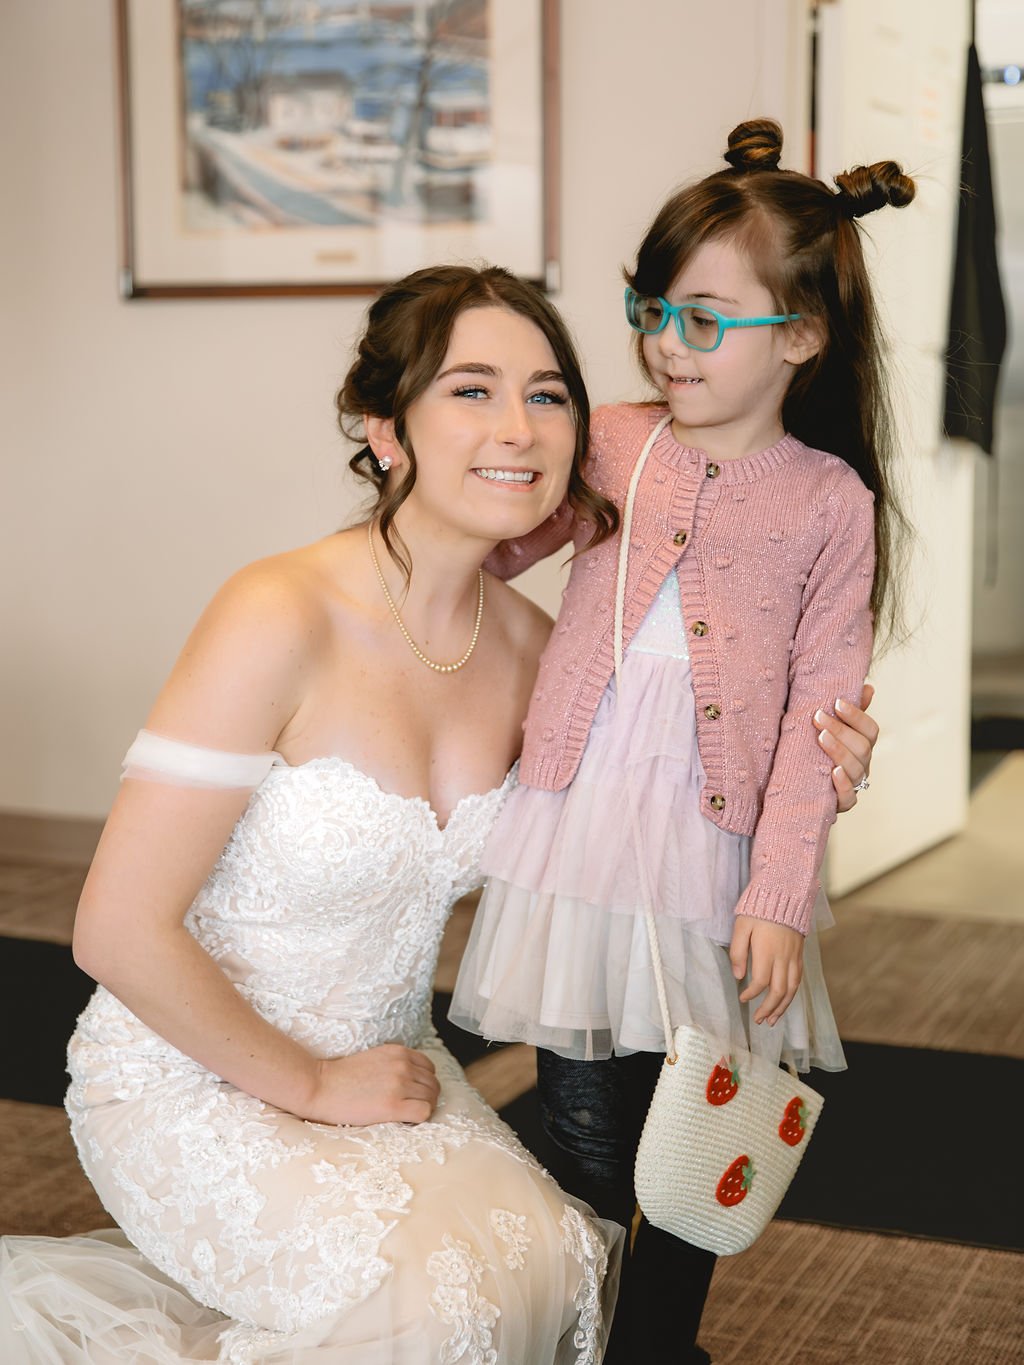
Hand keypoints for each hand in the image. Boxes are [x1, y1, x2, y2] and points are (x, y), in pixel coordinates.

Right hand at [305, 1044, 439, 1126]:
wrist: (320, 1086)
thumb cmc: (342, 1077)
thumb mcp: (374, 1058)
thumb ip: (395, 1064)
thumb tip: (412, 1079)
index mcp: (398, 1052)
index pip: (429, 1068)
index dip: (424, 1083)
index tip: (414, 1094)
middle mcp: (403, 1065)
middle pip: (433, 1084)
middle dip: (427, 1098)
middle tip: (411, 1109)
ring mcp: (399, 1085)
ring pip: (431, 1099)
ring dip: (423, 1109)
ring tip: (406, 1116)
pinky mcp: (393, 1106)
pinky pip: (424, 1112)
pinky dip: (419, 1118)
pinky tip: (404, 1121)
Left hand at [730, 916, 803, 1025]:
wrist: (784, 893)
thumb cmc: (758, 908)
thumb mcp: (741, 925)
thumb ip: (738, 951)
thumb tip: (738, 976)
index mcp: (767, 950)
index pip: (761, 982)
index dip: (752, 994)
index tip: (743, 998)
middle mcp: (783, 957)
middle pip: (779, 991)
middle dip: (768, 1009)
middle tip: (759, 1020)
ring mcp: (794, 956)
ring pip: (792, 989)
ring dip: (783, 1007)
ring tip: (773, 1020)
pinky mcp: (800, 954)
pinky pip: (799, 979)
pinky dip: (792, 994)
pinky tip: (785, 1000)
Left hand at [815, 682, 877, 812]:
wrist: (802, 787)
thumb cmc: (818, 751)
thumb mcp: (831, 730)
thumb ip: (848, 712)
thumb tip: (868, 688)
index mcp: (863, 745)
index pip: (870, 729)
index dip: (856, 716)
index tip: (836, 702)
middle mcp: (863, 764)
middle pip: (862, 748)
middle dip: (841, 731)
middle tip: (817, 716)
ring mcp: (856, 784)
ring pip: (856, 770)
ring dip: (839, 752)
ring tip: (821, 738)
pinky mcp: (843, 803)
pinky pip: (849, 798)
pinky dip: (843, 786)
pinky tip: (833, 773)